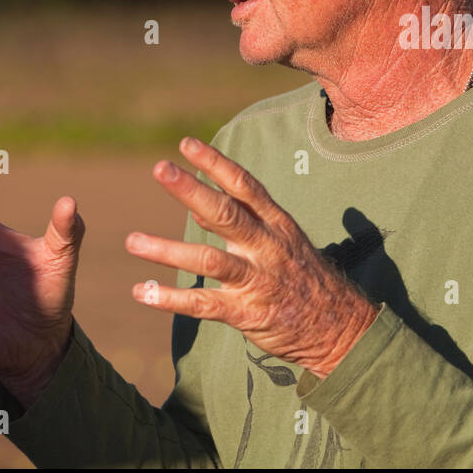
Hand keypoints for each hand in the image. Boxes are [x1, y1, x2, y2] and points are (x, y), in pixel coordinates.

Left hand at [125, 136, 378, 379]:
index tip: (186, 144)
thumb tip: (207, 200)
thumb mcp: (289, 242)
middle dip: (191, 190)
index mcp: (277, 224)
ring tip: (132, 241)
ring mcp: (257, 280)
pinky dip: (171, 298)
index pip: (245, 186)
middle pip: (226, 213)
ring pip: (209, 260)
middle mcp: (267, 247)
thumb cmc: (309, 281)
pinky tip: (142, 292)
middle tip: (159, 168)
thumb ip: (249, 221)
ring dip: (167, 250)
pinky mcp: (247, 313)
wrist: (340, 328)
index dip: (216, 164)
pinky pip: (204, 304)